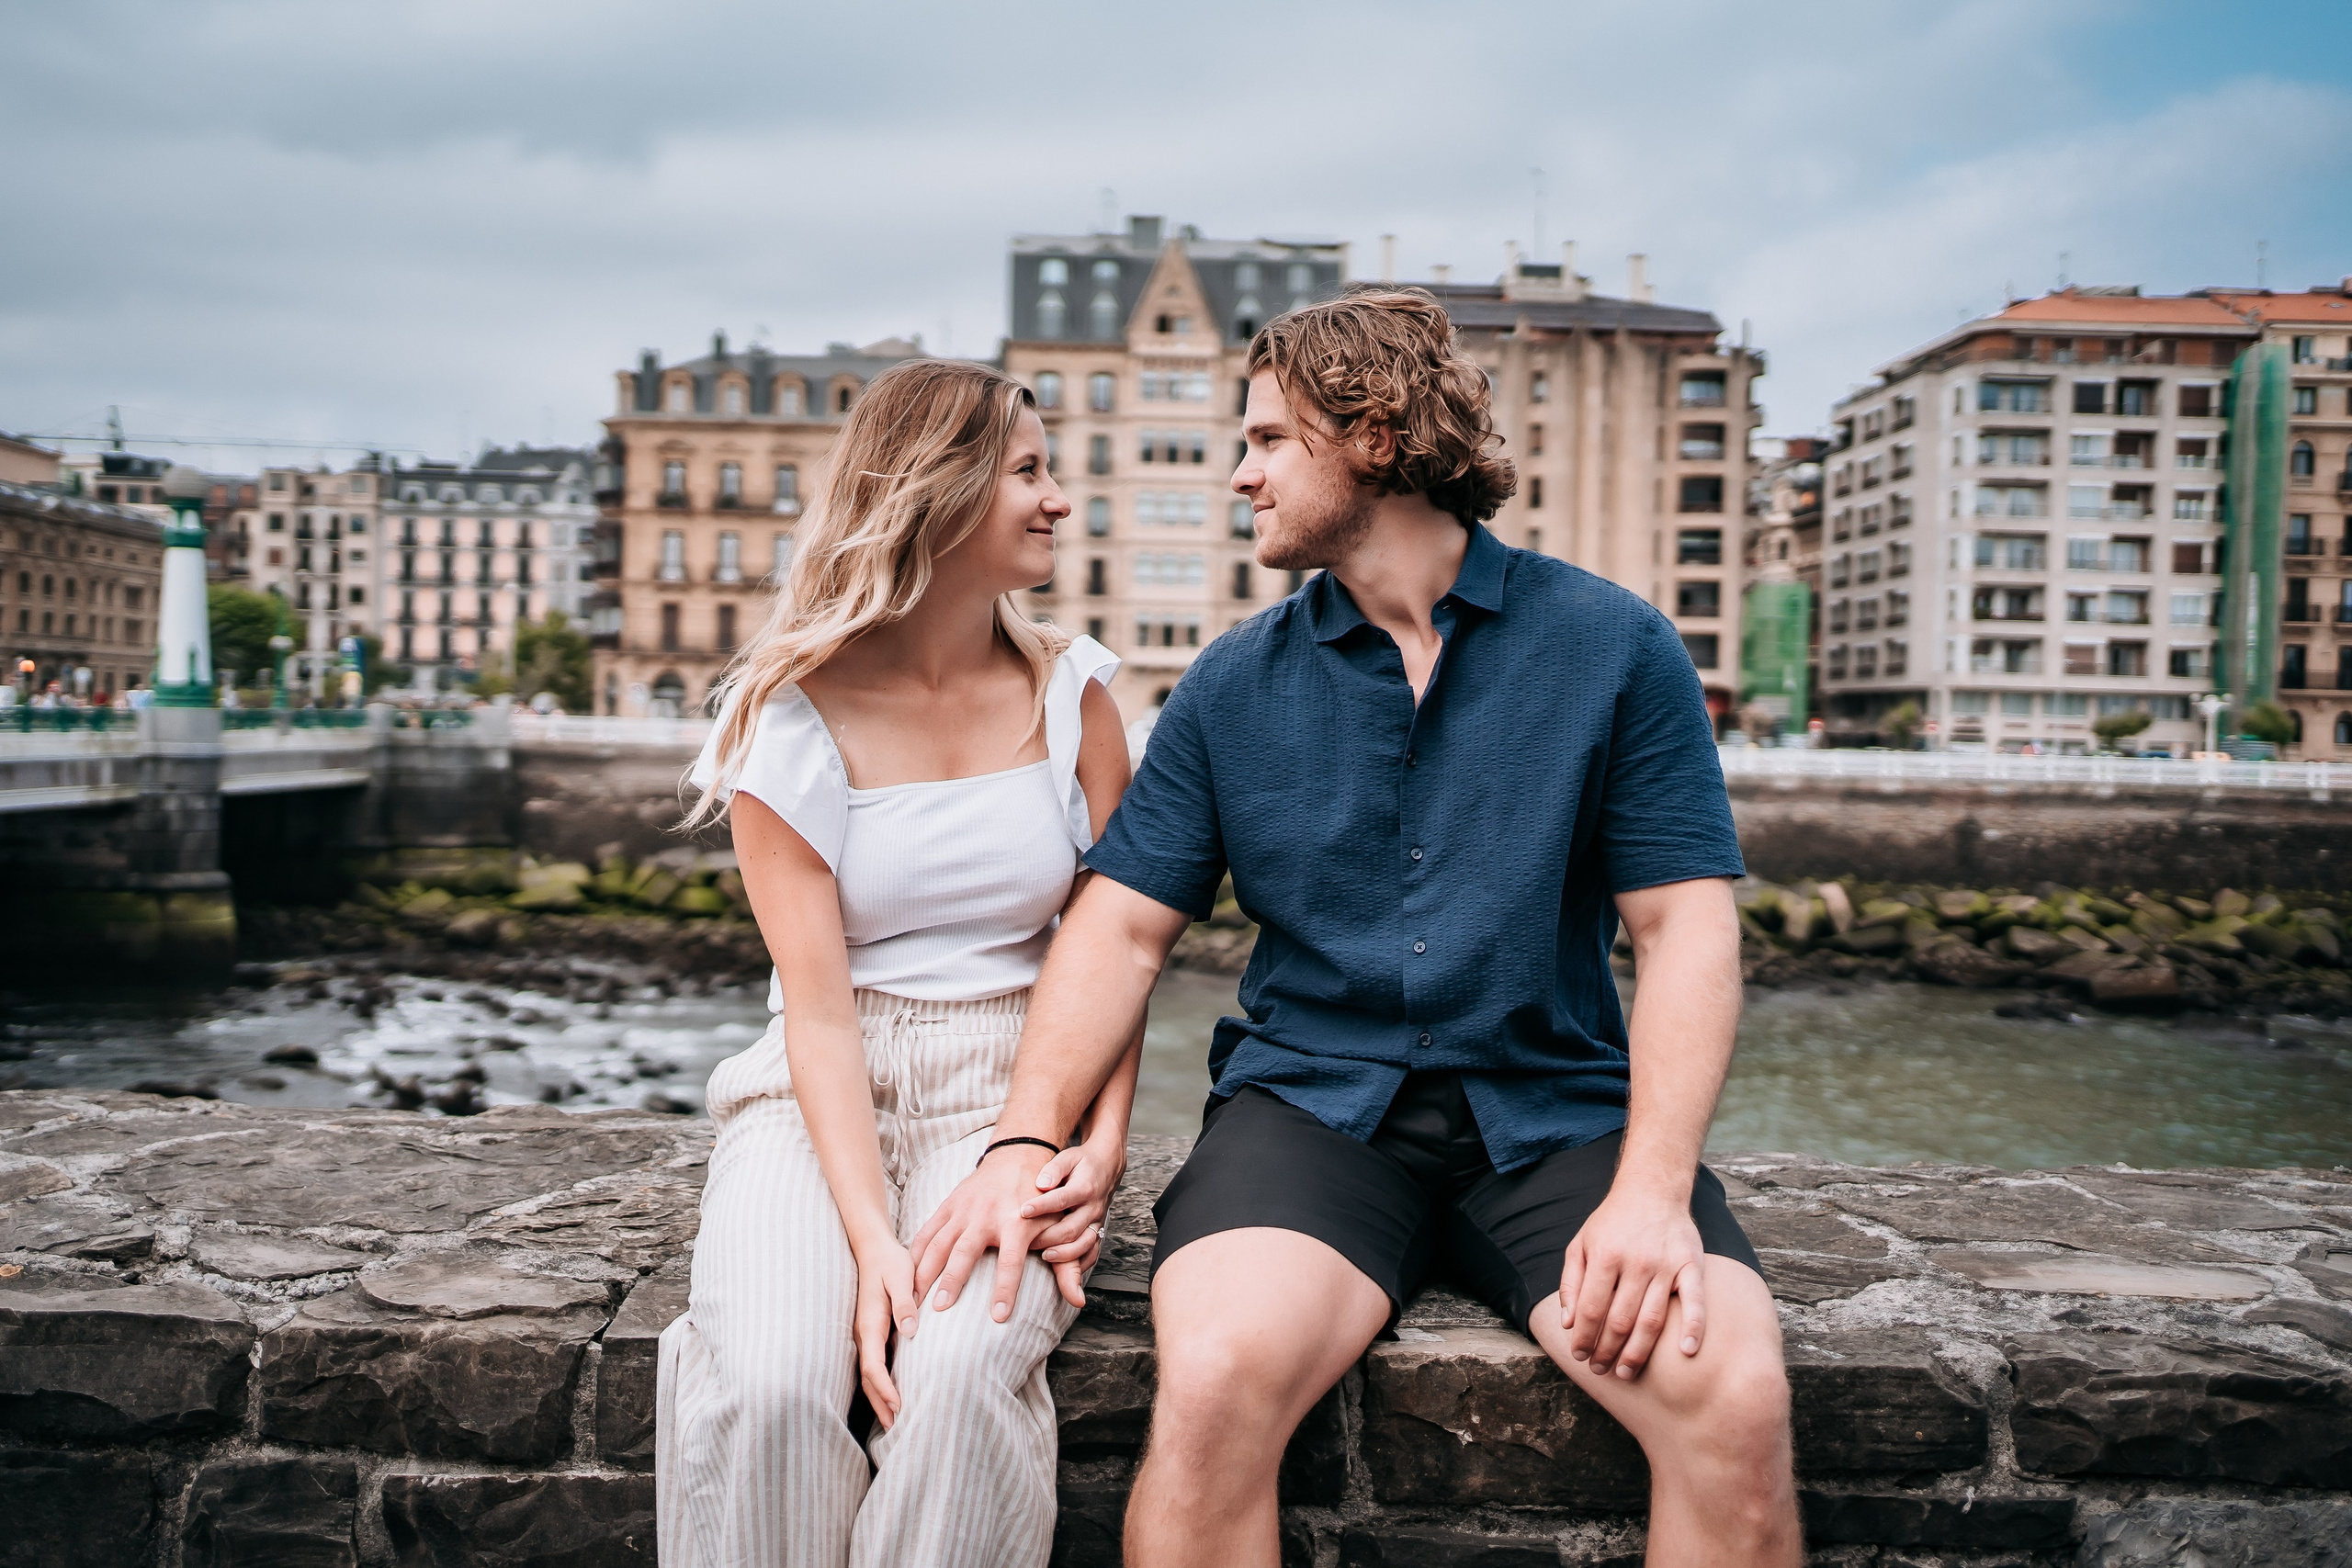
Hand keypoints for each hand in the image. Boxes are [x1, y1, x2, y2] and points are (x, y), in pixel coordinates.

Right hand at [853, 1238, 919, 1428]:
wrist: (875, 1248)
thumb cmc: (890, 1261)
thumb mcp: (900, 1277)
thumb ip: (904, 1303)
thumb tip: (909, 1331)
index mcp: (870, 1323)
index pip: (874, 1365)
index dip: (885, 1388)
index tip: (899, 1405)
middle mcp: (864, 1333)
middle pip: (869, 1377)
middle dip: (881, 1403)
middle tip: (897, 1428)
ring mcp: (867, 1334)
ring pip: (870, 1374)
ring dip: (880, 1398)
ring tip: (895, 1421)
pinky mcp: (874, 1332)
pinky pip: (875, 1364)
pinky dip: (881, 1384)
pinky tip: (893, 1394)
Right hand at [909, 1144, 1053, 1324]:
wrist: (1020, 1156)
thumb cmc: (1041, 1199)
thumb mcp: (1058, 1227)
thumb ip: (1067, 1266)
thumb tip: (1079, 1300)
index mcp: (1016, 1223)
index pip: (1011, 1261)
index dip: (1005, 1289)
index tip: (998, 1317)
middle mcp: (987, 1215)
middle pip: (965, 1252)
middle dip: (951, 1281)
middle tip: (940, 1310)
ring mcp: (964, 1209)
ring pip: (938, 1242)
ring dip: (924, 1272)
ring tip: (915, 1299)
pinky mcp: (949, 1205)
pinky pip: (927, 1231)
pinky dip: (915, 1254)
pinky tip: (907, 1276)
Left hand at [1022, 1134, 1126, 1306]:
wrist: (1107, 1166)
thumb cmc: (1082, 1162)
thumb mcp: (1068, 1157)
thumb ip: (1054, 1169)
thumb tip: (1041, 1183)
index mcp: (1084, 1187)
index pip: (1061, 1199)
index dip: (1041, 1206)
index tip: (1022, 1211)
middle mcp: (1093, 1207)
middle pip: (1072, 1228)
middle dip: (1048, 1237)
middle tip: (1026, 1242)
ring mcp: (1097, 1221)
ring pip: (1084, 1244)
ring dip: (1064, 1254)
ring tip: (1045, 1256)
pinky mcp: (1098, 1230)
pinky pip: (1093, 1252)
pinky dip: (1080, 1264)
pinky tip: (1065, 1270)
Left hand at [1558, 1185, 1707, 1380]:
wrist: (1652, 1190)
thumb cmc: (1612, 1222)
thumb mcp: (1580, 1244)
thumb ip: (1571, 1283)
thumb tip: (1568, 1323)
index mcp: (1604, 1256)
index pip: (1591, 1310)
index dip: (1583, 1338)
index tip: (1579, 1356)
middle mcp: (1635, 1262)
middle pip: (1619, 1320)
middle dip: (1607, 1351)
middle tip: (1600, 1370)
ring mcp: (1665, 1265)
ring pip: (1651, 1319)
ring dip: (1638, 1353)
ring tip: (1626, 1373)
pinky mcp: (1691, 1265)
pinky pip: (1695, 1302)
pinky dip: (1694, 1327)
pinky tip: (1687, 1351)